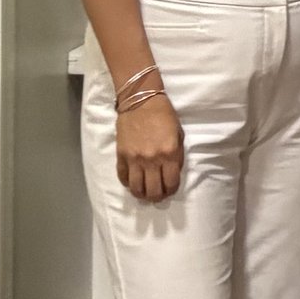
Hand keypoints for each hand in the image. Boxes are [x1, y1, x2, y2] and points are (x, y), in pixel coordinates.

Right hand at [115, 86, 183, 203]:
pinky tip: (132, 182)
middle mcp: (152, 160)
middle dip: (157, 197)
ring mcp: (135, 159)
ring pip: (136, 188)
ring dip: (141, 194)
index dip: (171, 190)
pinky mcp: (121, 155)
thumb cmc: (164, 115)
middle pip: (153, 190)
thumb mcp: (178, 134)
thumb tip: (172, 172)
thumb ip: (176, 155)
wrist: (140, 101)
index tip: (170, 190)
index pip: (171, 183)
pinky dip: (127, 183)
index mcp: (169, 154)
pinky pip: (123, 177)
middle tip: (157, 195)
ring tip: (144, 193)